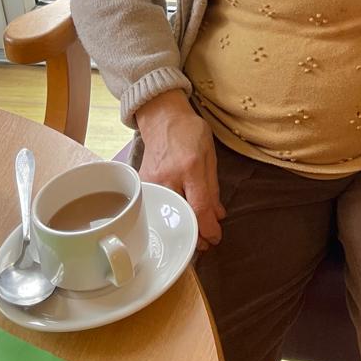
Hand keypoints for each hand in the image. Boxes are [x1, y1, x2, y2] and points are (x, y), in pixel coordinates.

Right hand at [136, 91, 224, 249]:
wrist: (162, 118)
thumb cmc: (189, 132)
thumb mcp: (210, 154)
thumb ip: (213, 187)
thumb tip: (218, 216)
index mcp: (190, 167)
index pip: (200, 207)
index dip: (209, 228)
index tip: (216, 238)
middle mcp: (169, 177)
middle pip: (182, 216)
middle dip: (195, 234)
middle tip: (206, 243)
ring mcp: (153, 182)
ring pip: (167, 215)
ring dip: (181, 229)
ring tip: (193, 234)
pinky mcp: (142, 184)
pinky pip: (155, 206)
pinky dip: (166, 216)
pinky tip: (175, 220)